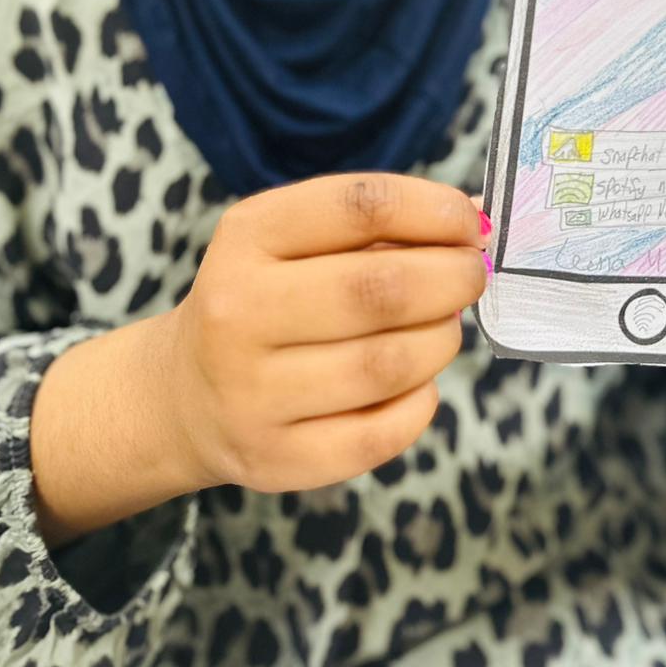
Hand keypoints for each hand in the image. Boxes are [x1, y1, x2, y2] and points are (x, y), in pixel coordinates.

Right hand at [163, 173, 488, 492]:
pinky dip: (420, 405)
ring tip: (444, 328)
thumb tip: (481, 220)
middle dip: (450, 279)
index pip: (360, 206)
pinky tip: (418, 384)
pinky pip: (380, 436)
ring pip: (387, 365)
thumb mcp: (293, 240)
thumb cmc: (265, 298)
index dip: (433, 211)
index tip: (470, 223)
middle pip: (379, 290)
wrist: (184, 394)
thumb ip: (381, 225)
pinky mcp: (275, 460)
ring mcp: (252, 393)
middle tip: (471, 277)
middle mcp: (239, 312)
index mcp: (248, 236)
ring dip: (441, 340)